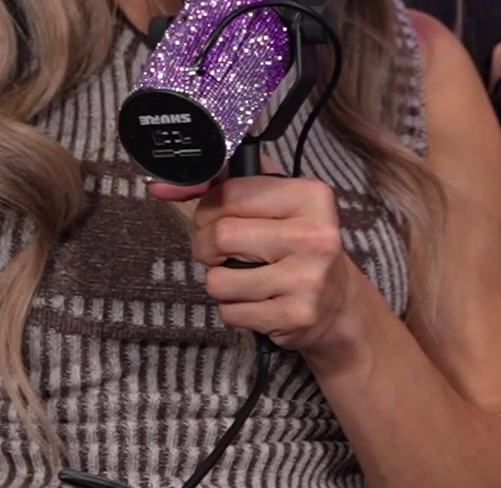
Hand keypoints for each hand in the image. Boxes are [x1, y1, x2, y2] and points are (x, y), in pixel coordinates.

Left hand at [171, 173, 369, 360]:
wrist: (339, 304)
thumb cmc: (295, 244)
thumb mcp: (273, 202)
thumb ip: (221, 183)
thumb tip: (161, 185)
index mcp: (309, 195)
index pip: (228, 193)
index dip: (208, 208)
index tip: (216, 218)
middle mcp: (314, 235)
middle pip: (220, 235)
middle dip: (206, 247)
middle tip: (222, 252)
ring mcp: (307, 279)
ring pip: (218, 280)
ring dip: (220, 282)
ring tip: (244, 278)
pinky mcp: (296, 316)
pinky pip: (230, 312)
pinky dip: (234, 309)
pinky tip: (259, 301)